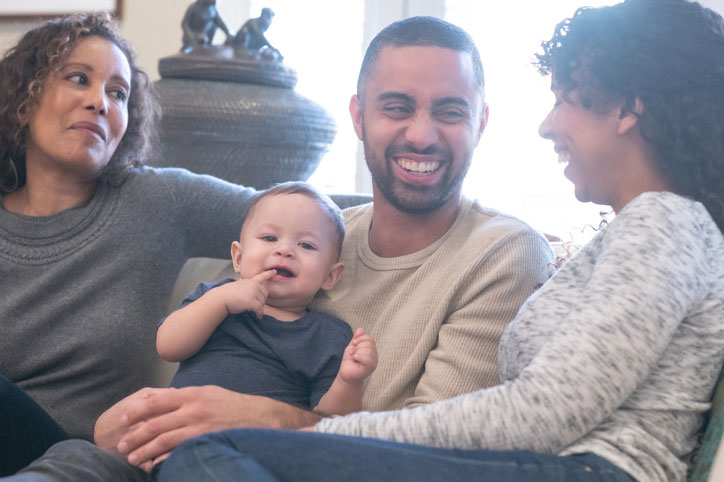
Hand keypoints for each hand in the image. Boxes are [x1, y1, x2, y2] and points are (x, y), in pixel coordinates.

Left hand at [106, 385, 318, 468]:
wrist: (260, 417)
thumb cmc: (231, 405)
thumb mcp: (207, 393)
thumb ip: (183, 397)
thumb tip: (156, 398)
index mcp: (191, 394)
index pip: (155, 401)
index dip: (135, 411)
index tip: (122, 420)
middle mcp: (193, 409)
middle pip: (155, 422)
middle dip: (135, 435)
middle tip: (121, 445)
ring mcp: (199, 427)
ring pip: (163, 439)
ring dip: (144, 450)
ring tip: (132, 458)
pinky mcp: (205, 441)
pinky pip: (178, 452)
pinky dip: (163, 459)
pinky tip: (153, 465)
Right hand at [223, 270, 275, 317]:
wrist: (221, 298)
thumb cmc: (227, 293)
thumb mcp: (239, 285)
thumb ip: (248, 286)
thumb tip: (254, 292)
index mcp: (250, 281)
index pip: (262, 276)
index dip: (269, 274)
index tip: (274, 272)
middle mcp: (254, 285)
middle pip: (265, 294)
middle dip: (262, 299)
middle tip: (255, 304)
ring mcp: (253, 293)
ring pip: (262, 302)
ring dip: (259, 307)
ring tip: (253, 310)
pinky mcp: (251, 302)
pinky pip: (259, 309)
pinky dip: (259, 313)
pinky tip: (258, 316)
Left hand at [338, 328, 377, 382]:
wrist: (345, 373)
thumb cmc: (350, 361)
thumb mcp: (352, 346)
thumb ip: (357, 337)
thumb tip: (361, 329)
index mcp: (372, 349)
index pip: (370, 338)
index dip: (360, 338)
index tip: (353, 344)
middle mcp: (375, 356)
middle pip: (369, 344)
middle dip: (357, 346)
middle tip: (353, 353)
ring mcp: (373, 362)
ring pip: (368, 350)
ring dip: (356, 352)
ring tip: (354, 357)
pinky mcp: (369, 368)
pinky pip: (367, 358)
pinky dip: (359, 356)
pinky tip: (355, 359)